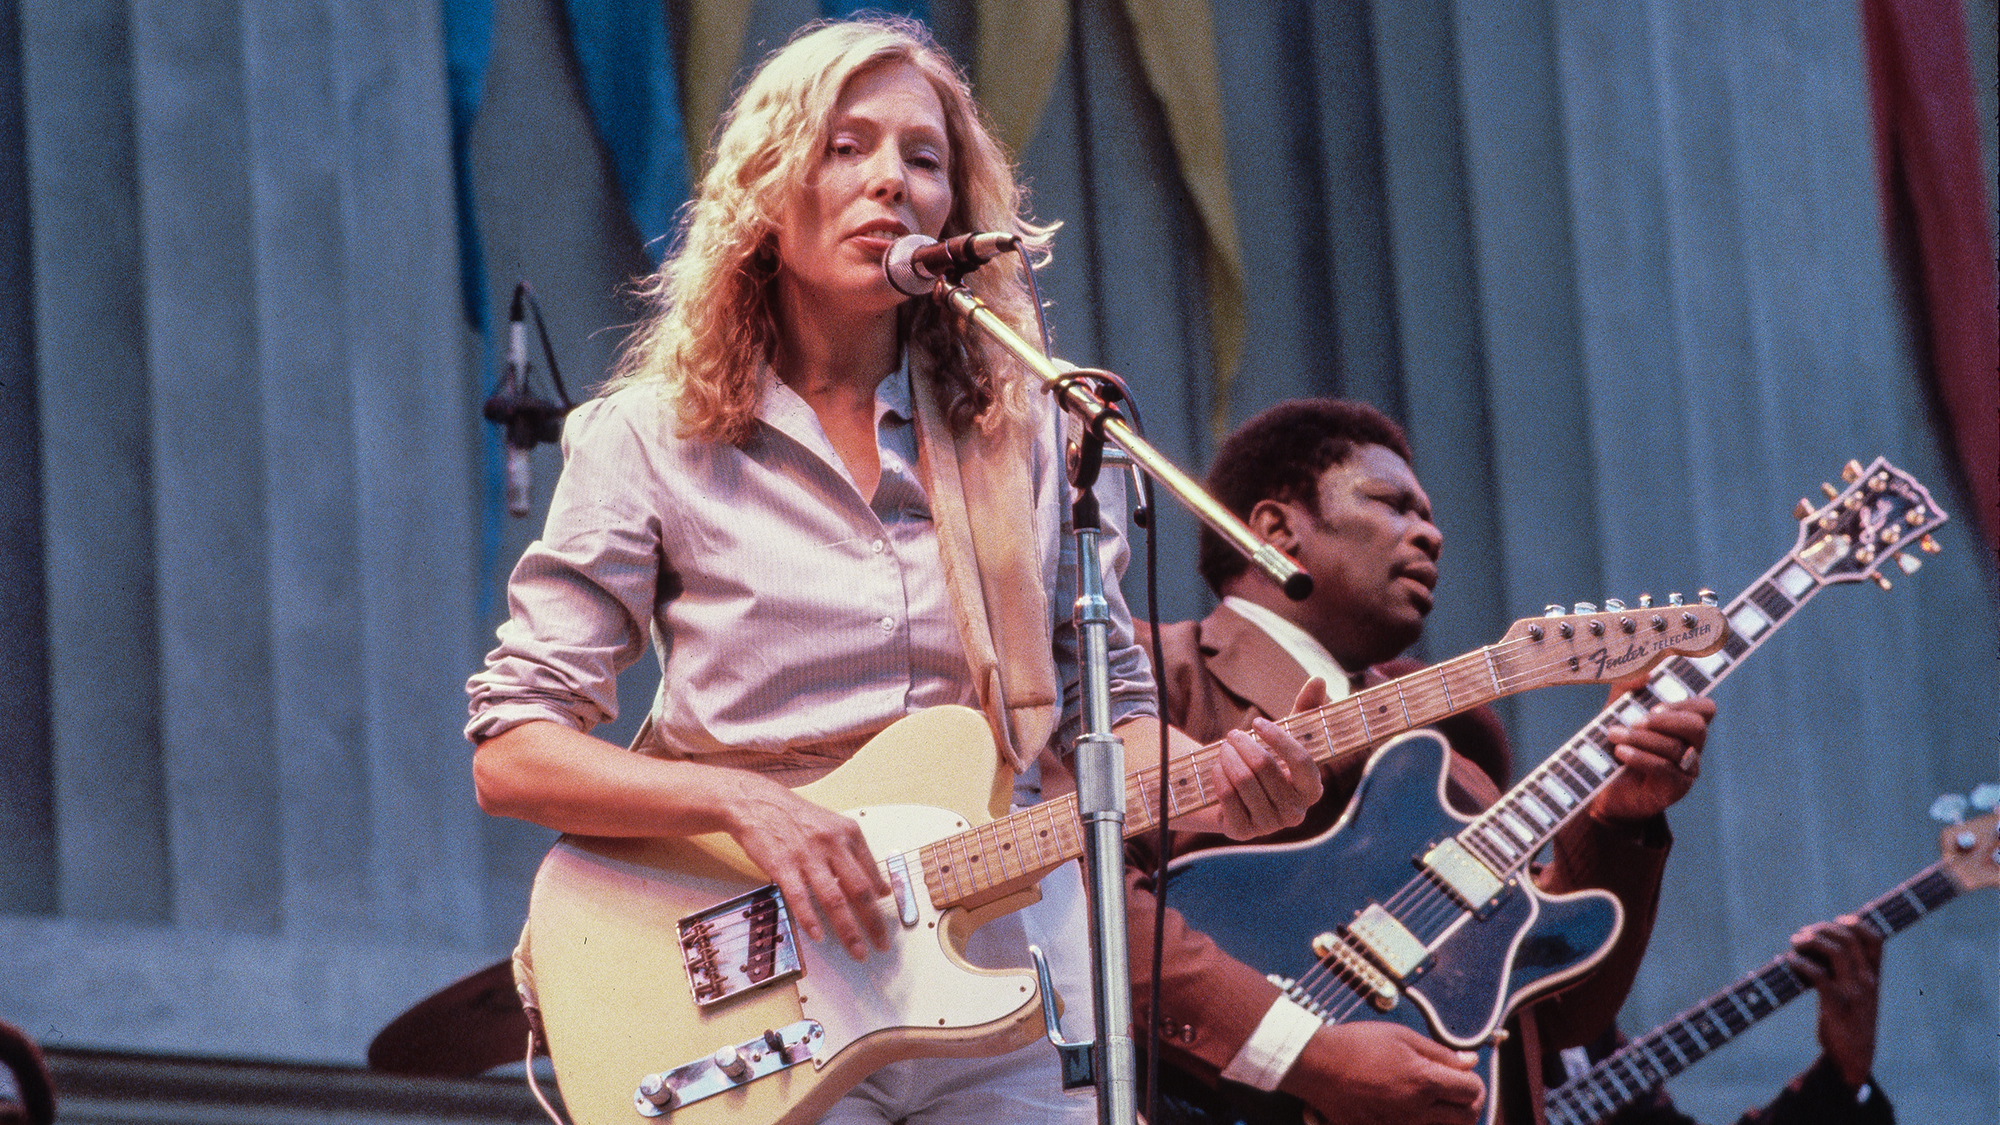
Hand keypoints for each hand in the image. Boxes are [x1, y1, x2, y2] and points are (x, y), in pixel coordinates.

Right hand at [721, 774, 890, 960]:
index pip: (872, 875)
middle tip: (881, 946)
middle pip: (860, 890)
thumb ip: (858, 857)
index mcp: (849, 834)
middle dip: (873, 923)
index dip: (882, 905)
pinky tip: (819, 936)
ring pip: (834, 898)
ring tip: (857, 951)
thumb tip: (882, 889)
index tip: (888, 927)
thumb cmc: (797, 819)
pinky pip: (800, 897)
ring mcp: (807, 855)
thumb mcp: (834, 828)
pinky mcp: (783, 865)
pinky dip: (811, 919)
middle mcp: (832, 844)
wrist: (757, 803)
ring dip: (848, 930)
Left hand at [1210, 678, 1328, 839]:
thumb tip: (1318, 679)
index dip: (1279, 739)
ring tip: (1224, 748)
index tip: (1258, 722)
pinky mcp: (1243, 832)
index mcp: (1313, 789)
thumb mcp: (1286, 734)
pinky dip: (1218, 775)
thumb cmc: (1269, 758)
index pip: (1302, 762)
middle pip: (1265, 768)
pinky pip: (1227, 796)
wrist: (1238, 793)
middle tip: (1232, 734)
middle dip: (1243, 744)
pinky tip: (1217, 767)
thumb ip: (1306, 708)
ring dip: (1228, 757)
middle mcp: (1296, 813)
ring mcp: (1270, 826)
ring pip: (1244, 781)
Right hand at [1283, 1021, 1484, 1124]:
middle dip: (1469, 1103)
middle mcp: (1416, 1110)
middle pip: (1467, 1118)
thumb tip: (1470, 1060)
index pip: (1472, 1090)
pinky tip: (1411, 1109)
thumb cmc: (1357, 1044)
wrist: (1316, 1065)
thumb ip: (1440, 1052)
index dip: (1472, 1080)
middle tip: (1456, 1089)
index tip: (1462, 1073)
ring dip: (1449, 1117)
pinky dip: (1422, 1123)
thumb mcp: (1402, 1037)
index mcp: (1424, 1081)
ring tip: (1435, 1100)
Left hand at [1589, 686, 1715, 823]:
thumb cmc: (1614, 746)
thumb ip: (1626, 689)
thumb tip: (1645, 674)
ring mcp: (1687, 769)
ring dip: (1642, 739)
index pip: (1704, 708)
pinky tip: (1621, 753)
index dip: (1685, 703)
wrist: (1602, 788)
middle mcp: (1692, 746)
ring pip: (1675, 748)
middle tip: (1637, 720)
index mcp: (1683, 725)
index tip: (1654, 704)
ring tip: (1614, 735)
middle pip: (1697, 726)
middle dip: (1666, 720)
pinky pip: (1665, 769)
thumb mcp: (1615, 713)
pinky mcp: (1676, 789)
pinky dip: (1641, 758)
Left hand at [1790, 915, 1883, 1087]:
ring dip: (1810, 941)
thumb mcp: (1858, 994)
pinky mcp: (1837, 1006)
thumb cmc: (1849, 1022)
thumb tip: (1818, 942)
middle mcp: (1868, 981)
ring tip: (1794, 943)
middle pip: (1848, 939)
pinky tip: (1790, 962)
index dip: (1856, 923)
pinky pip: (1819, 975)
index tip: (1836, 921)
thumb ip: (1848, 971)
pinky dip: (1801, 963)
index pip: (1875, 939)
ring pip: (1836, 952)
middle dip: (1821, 929)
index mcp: (1875, 977)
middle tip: (1802, 935)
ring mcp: (1855, 993)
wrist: (1853, 1059)